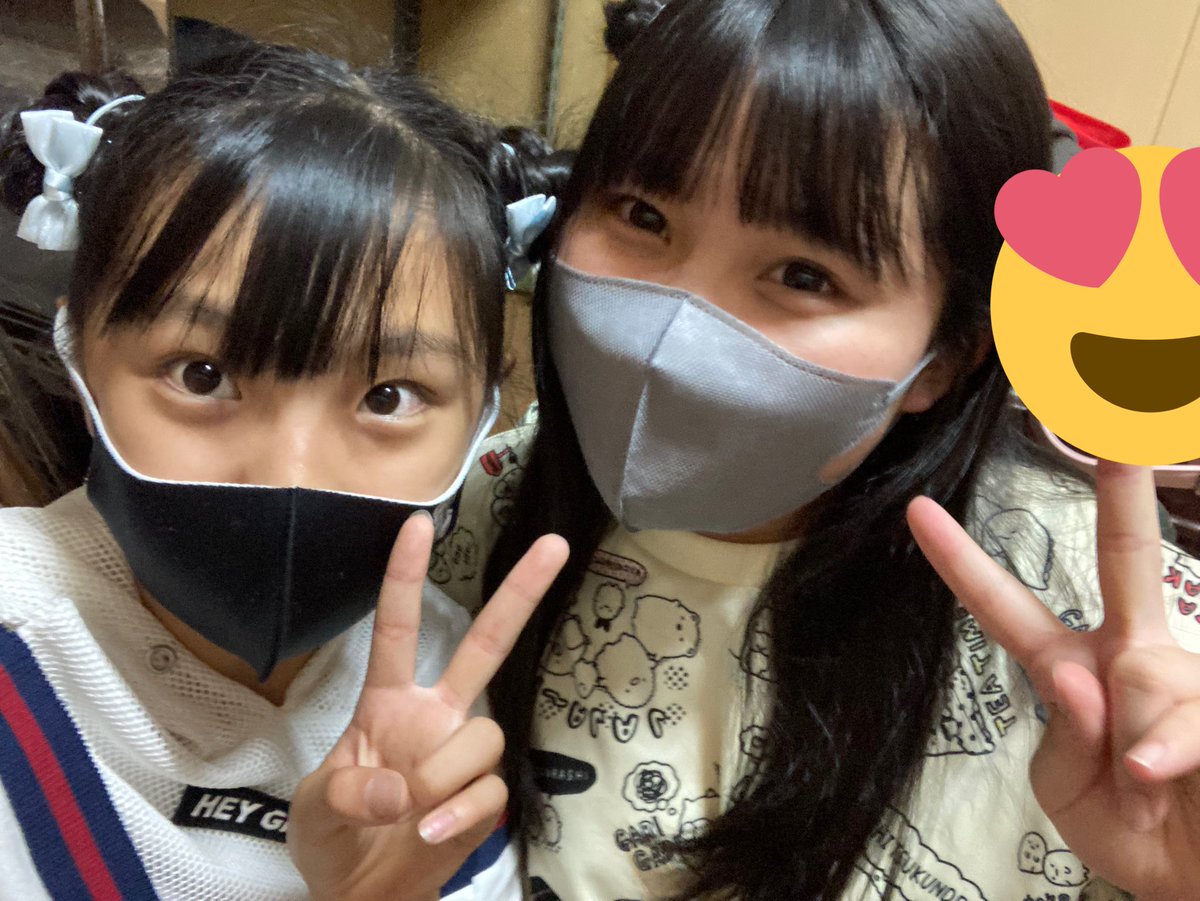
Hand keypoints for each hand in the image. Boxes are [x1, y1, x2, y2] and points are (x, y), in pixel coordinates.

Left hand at [287, 511, 568, 900]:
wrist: (360, 896)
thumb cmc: (333, 838)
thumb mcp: (314, 809)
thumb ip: (346, 793)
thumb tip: (401, 790)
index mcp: (386, 701)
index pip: (396, 628)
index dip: (405, 576)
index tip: (417, 524)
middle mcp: (434, 716)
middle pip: (486, 644)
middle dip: (520, 594)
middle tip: (553, 545)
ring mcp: (460, 756)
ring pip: (485, 734)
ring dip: (443, 775)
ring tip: (411, 813)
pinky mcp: (483, 800)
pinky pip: (489, 791)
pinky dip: (458, 814)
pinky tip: (431, 833)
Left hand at [908, 461, 1199, 899]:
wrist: (1190, 879)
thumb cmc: (1125, 826)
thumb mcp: (1065, 790)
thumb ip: (1066, 735)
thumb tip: (1082, 676)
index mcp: (1068, 667)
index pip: (1004, 606)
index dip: (961, 560)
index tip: (919, 509)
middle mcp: (1129, 657)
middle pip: (1125, 560)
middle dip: (1122, 493)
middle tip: (1119, 432)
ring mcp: (1181, 677)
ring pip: (1147, 680)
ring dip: (1128, 751)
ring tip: (1138, 790)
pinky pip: (1182, 723)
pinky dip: (1161, 757)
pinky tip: (1150, 774)